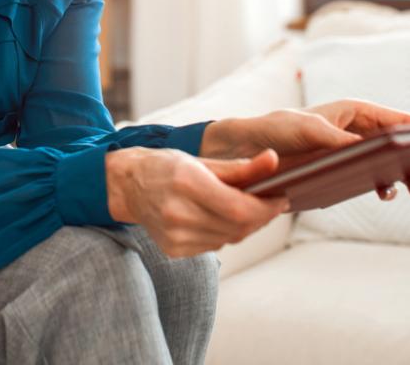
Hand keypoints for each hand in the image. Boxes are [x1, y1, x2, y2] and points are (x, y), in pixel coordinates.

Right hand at [105, 147, 291, 257]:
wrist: (129, 186)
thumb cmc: (166, 166)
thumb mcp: (202, 159)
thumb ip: (240, 166)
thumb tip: (273, 161)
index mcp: (186, 183)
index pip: (239, 208)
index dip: (266, 208)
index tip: (281, 198)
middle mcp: (179, 213)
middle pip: (238, 227)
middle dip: (261, 216)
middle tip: (271, 203)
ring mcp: (175, 236)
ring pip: (230, 239)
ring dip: (246, 225)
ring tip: (247, 208)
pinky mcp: (174, 250)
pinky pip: (214, 245)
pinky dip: (226, 233)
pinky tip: (220, 218)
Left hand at [199, 99, 409, 201]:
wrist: (252, 147)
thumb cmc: (279, 128)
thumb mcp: (308, 130)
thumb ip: (337, 139)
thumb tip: (363, 148)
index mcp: (356, 112)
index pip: (400, 120)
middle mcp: (359, 130)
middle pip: (402, 144)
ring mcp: (353, 151)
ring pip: (391, 162)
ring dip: (406, 174)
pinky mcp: (343, 169)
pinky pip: (372, 177)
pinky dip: (383, 185)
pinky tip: (385, 194)